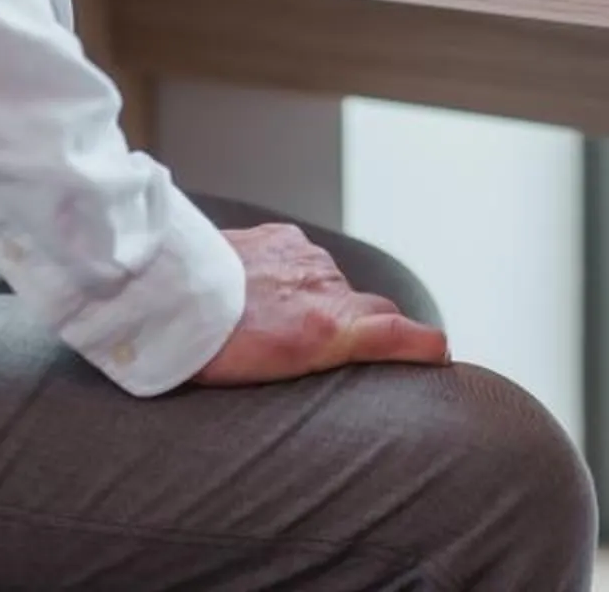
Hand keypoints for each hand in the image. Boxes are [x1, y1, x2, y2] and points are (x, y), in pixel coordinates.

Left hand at [188, 223, 448, 386]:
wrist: (167, 291)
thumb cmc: (209, 347)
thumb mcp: (271, 373)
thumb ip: (316, 354)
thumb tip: (333, 351)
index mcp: (329, 328)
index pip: (399, 332)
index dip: (424, 345)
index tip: (441, 352)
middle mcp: (327, 288)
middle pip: (371, 306)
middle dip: (367, 326)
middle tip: (340, 348)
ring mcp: (306, 258)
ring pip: (332, 283)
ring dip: (319, 300)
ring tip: (280, 319)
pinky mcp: (282, 235)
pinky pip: (302, 259)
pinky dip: (293, 275)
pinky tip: (265, 288)